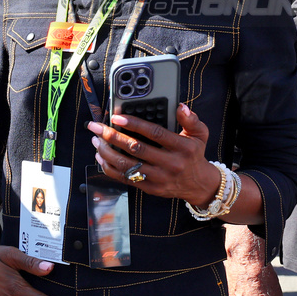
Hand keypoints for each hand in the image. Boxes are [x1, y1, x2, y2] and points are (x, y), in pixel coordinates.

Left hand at [88, 103, 217, 204]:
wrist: (198, 184)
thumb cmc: (194, 155)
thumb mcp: (200, 134)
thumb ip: (191, 119)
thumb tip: (180, 107)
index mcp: (181, 147)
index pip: (155, 133)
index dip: (134, 124)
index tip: (117, 117)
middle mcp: (170, 164)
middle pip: (136, 149)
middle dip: (112, 136)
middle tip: (97, 127)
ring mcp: (159, 178)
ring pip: (127, 165)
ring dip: (108, 152)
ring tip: (96, 140)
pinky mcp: (150, 188)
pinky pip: (125, 178)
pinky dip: (110, 168)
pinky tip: (101, 157)